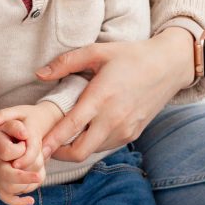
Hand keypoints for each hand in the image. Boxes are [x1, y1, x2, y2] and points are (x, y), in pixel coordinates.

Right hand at [0, 121, 43, 204]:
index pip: (8, 152)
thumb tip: (25, 134)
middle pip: (6, 175)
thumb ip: (16, 126)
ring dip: (27, 183)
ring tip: (37, 174)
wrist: (3, 140)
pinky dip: (18, 202)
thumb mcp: (13, 121)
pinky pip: (6, 198)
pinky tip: (31, 200)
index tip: (26, 143)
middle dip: (25, 176)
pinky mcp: (0, 186)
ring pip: (11, 188)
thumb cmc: (12, 130)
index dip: (21, 149)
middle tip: (39, 176)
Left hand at [35, 31, 195, 160]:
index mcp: (101, 97)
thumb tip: (39, 74)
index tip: (36, 149)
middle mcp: (113, 118)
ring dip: (75, 148)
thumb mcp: (98, 51)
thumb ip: (66, 62)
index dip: (51, 141)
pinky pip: (105, 146)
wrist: (169, 66)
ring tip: (62, 139)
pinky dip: (92, 143)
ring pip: (92, 151)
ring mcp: (124, 129)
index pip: (70, 127)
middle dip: (59, 154)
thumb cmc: (131, 56)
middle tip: (45, 147)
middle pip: (79, 151)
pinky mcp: (132, 134)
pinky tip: (85, 132)